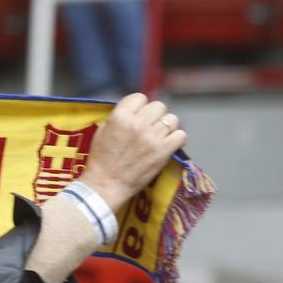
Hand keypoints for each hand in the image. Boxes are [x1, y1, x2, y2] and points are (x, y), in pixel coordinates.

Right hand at [79, 93, 186, 211]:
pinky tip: (169, 144)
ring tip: (160, 136)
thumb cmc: (101, 160)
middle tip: (150, 127)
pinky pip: (181, 135)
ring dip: (167, 126)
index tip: (138, 115)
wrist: (105, 184)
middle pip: (158, 106)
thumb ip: (119, 117)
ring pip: (172, 119)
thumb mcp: (102, 131)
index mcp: (119, 116)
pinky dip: (177, 139)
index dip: (140, 106)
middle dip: (154, 115)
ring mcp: (152, 137)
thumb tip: (135, 110)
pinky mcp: (163, 151)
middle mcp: (137, 123)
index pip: (139, 97)